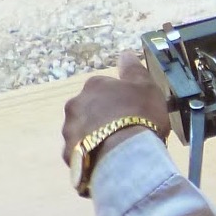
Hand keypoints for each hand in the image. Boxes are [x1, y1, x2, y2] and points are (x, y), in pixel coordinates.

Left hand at [60, 50, 170, 165]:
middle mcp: (76, 104)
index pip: (103, 88)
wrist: (127, 153)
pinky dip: (89, 155)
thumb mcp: (147, 87)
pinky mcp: (69, 154)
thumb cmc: (140, 115)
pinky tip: (105, 161)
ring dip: (94, 137)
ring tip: (114, 150)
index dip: (118, 101)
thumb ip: (134, 70)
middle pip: (89, 109)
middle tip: (122, 132)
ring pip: (82, 131)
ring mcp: (69, 130)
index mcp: (94, 86)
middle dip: (101, 118)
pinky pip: (80, 153)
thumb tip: (125, 53)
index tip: (131, 112)